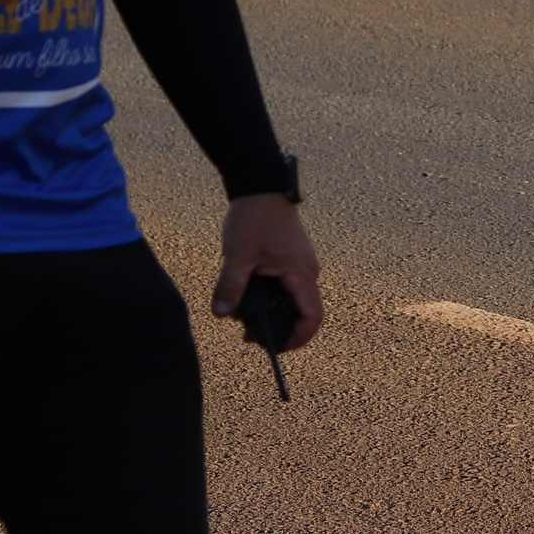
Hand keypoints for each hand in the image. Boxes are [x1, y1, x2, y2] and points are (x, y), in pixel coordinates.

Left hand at [212, 194, 323, 349]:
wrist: (261, 185)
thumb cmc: (254, 216)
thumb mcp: (238, 253)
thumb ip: (230, 286)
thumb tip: (221, 315)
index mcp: (300, 273)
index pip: (311, 318)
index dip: (297, 339)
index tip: (274, 348)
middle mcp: (307, 272)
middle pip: (301, 314)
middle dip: (277, 328)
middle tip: (246, 332)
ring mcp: (301, 266)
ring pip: (292, 301)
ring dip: (270, 312)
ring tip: (241, 309)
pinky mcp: (292, 260)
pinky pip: (287, 288)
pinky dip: (270, 298)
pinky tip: (246, 292)